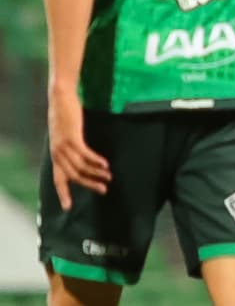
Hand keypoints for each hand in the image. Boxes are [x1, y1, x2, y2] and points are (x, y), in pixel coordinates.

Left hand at [47, 86, 109, 209]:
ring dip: (96, 174)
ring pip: (80, 167)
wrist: (60, 98)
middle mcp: (57, 154)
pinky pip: (85, 155)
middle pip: (73, 176)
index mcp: (55, 155)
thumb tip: (78, 155)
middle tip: (103, 190)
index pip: (58, 179)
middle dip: (89, 185)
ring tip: (109, 177)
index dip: (63, 194)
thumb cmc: (64, 113)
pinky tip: (105, 164)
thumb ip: (69, 146)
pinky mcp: (72, 139)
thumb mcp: (64, 134)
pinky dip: (96, 161)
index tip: (69, 207)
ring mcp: (63, 147)